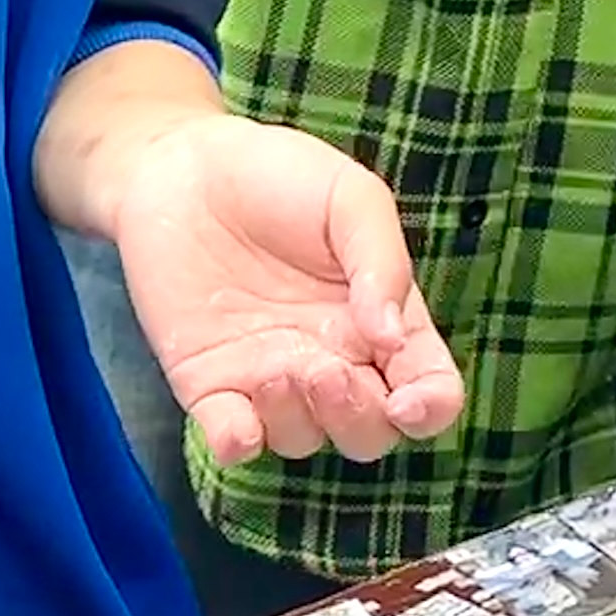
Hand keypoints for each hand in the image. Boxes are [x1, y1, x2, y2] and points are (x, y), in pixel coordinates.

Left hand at [108, 116, 465, 465]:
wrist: (185, 170)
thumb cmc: (281, 176)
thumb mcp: (352, 199)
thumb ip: (382, 263)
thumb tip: (393, 338)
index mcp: (384, 319)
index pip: (429, 386)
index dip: (430, 409)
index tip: (407, 401)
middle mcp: (335, 358)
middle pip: (370, 433)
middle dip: (358, 420)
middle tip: (326, 372)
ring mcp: (272, 377)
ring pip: (304, 440)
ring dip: (297, 421)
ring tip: (272, 369)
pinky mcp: (211, 384)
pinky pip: (232, 442)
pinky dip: (237, 445)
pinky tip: (235, 422)